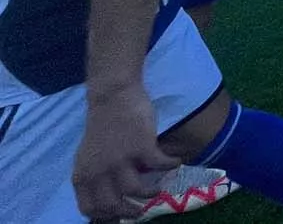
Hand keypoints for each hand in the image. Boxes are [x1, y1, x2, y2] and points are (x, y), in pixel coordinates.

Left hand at [73, 85, 177, 220]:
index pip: (89, 208)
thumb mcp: (90, 155)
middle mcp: (98, 171)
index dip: (106, 215)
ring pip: (136, 190)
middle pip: (113, 204)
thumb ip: (96, 175)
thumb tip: (112, 195)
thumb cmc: (103, 125)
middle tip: (142, 210)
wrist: (113, 95)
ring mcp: (120, 160)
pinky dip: (170, 166)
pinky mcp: (141, 147)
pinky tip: (175, 162)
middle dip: (130, 211)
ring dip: (150, 192)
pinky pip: (160, 165)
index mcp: (83, 174)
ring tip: (159, 188)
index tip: (120, 213)